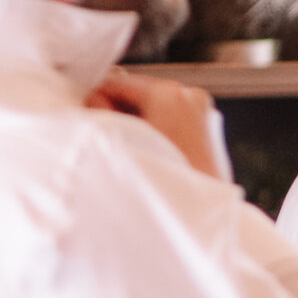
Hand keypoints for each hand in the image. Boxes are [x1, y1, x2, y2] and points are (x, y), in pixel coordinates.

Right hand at [87, 69, 230, 181]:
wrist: (202, 214)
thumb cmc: (163, 182)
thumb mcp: (120, 140)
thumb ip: (101, 111)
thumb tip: (94, 99)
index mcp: (167, 94)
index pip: (118, 83)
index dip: (96, 99)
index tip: (87, 116)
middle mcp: (190, 96)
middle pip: (140, 94)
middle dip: (122, 111)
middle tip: (108, 134)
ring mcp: (204, 113)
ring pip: (157, 107)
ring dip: (141, 122)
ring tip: (131, 147)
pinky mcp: (210, 130)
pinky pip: (175, 120)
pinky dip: (160, 130)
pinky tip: (151, 152)